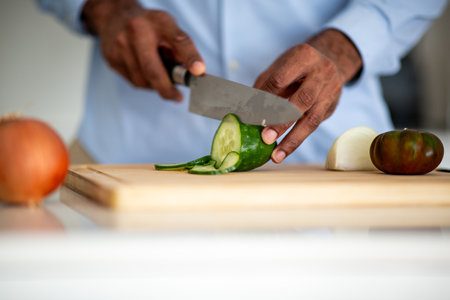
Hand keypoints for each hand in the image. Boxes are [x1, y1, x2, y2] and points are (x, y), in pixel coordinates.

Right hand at [81, 0, 205, 100]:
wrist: (114, 16)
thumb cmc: (149, 26)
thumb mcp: (169, 28)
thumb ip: (181, 50)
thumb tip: (193, 75)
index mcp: (159, 22)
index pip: (179, 40)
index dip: (190, 57)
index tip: (199, 72)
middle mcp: (138, 31)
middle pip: (153, 70)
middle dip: (167, 89)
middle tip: (177, 97)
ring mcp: (121, 45)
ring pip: (142, 80)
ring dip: (155, 86)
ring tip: (160, 77)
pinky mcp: (112, 58)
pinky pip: (133, 81)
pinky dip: (144, 82)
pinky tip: (145, 73)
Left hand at [254, 29, 361, 162]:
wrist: (328, 62)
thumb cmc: (294, 67)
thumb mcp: (278, 68)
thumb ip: (263, 87)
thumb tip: (246, 112)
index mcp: (303, 56)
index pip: (280, 80)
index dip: (265, 99)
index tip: (252, 116)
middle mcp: (322, 71)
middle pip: (302, 100)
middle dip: (282, 121)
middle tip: (266, 138)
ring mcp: (331, 89)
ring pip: (312, 118)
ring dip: (293, 140)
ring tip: (276, 156)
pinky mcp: (332, 105)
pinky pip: (315, 125)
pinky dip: (298, 139)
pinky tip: (284, 150)